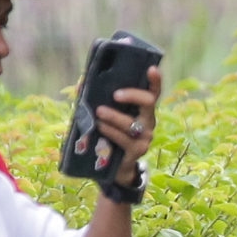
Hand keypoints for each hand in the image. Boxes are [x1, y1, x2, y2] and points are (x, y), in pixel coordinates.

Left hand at [95, 64, 163, 186]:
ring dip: (114, 116)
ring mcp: (145, 137)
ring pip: (131, 123)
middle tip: (115, 95)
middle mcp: (149, 121)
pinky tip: (101, 127)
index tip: (152, 69)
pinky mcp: (137, 151)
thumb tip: (81, 84)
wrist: (115, 166)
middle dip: (133, 95)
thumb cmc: (110, 134)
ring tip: (99, 112)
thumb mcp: (107, 116)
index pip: (153, 92)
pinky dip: (110, 131)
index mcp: (143, 110)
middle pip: (149, 102)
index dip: (155, 81)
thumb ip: (98, 100)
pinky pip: (124, 138)